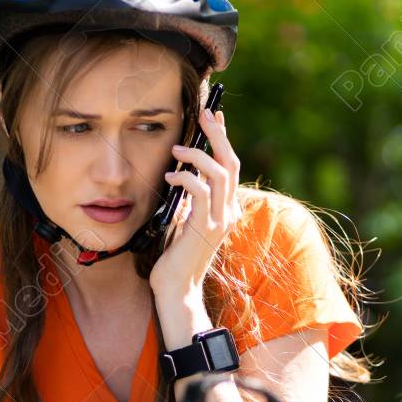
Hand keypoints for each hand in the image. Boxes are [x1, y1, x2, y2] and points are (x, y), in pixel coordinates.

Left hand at [149, 106, 241, 302]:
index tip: (215, 116)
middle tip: (205, 113)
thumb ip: (190, 201)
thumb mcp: (184, 221)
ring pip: (220, 173)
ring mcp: (220, 220)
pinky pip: (201, 191)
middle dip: (218, 134)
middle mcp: (229, 212)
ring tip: (177, 148)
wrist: (177, 288)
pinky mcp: (205, 228)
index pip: (231, 166)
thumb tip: (184, 178)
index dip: (224, 139)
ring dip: (198, 155)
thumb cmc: (175, 257)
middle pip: (231, 163)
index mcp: (227, 209)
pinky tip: (170, 176)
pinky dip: (186, 178)